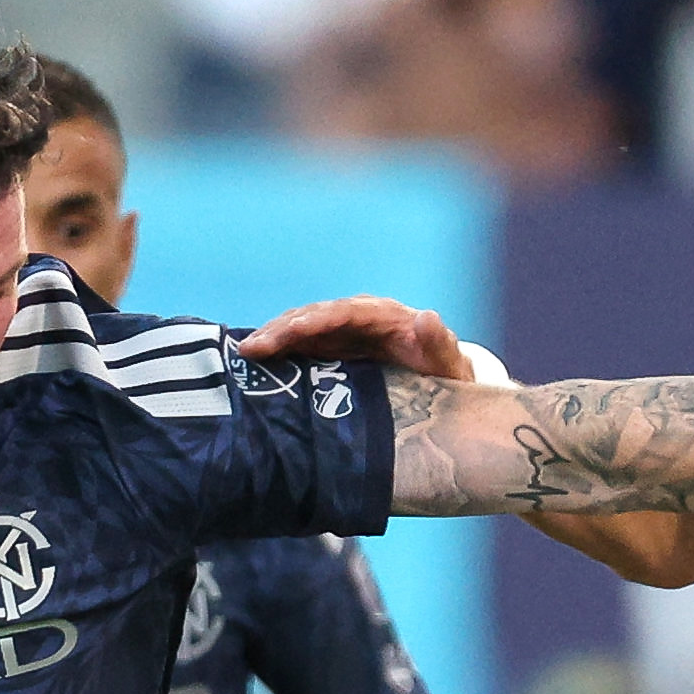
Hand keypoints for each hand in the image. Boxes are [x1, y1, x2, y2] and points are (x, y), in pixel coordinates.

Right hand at [240, 296, 470, 378]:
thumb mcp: (448, 362)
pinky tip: (255, 359)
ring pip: (302, 326)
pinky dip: (279, 348)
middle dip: (282, 329)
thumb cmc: (445, 372)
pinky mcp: (333, 346)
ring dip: (273, 336)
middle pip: (314, 316)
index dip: (315, 320)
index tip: (291, 330)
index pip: (343, 312)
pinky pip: (301, 343)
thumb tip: (427, 317)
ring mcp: (343, 330)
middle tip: (252, 347)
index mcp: (384, 315)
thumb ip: (439, 342)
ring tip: (245, 352)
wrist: (442, 381)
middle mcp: (358, 316)